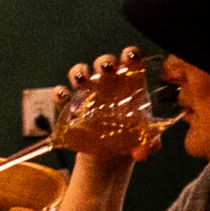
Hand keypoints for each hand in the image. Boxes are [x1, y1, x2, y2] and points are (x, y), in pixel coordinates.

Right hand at [53, 50, 143, 171]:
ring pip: (80, 72)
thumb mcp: (146, 143)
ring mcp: (88, 93)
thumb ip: (149, 145)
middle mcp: (109, 84)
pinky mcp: (71, 107)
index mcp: (132, 84)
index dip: (131, 55)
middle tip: (107, 70)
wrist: (110, 156)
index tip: (130, 57)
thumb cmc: (133, 139)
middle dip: (104, 62)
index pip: (132, 60)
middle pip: (104, 63)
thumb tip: (143, 152)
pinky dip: (60, 93)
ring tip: (82, 82)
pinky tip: (64, 96)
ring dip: (79, 72)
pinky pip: (61, 95)